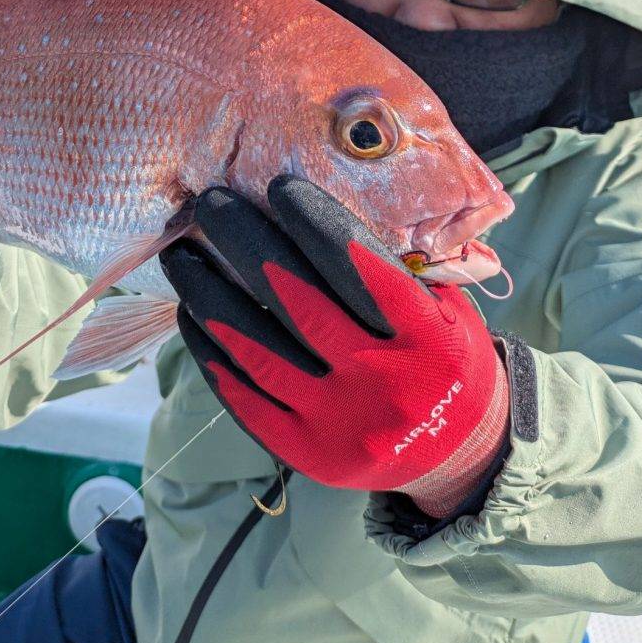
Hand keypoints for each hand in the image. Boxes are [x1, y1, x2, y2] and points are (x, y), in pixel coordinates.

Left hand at [160, 175, 509, 517]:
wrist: (459, 451)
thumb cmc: (442, 355)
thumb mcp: (445, 308)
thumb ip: (396, 266)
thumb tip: (317, 208)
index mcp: (426, 337)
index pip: (360, 268)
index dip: (316, 221)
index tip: (279, 187)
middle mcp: (383, 381)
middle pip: (298, 302)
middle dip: (246, 244)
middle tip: (211, 203)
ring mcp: (341, 424)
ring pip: (259, 350)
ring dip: (210, 296)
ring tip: (182, 257)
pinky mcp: (308, 455)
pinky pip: (246, 398)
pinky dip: (211, 353)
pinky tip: (191, 315)